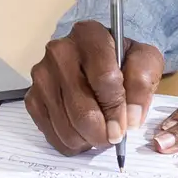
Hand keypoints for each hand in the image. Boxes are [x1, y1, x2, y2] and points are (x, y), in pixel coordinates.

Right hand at [25, 20, 162, 154]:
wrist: (94, 57)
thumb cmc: (121, 60)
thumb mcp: (144, 60)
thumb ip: (141, 85)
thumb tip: (130, 119)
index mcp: (89, 35)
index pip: (104, 79)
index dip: (116, 110)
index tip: (125, 128)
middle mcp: (59, 52)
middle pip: (81, 109)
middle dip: (101, 132)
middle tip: (113, 137)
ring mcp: (42, 75)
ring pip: (66, 125)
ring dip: (87, 139)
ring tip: (99, 132)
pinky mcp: (32, 97)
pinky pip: (51, 133)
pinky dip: (70, 142)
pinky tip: (82, 133)